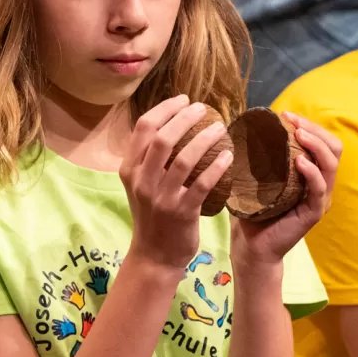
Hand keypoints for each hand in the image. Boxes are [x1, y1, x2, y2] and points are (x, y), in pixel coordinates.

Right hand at [120, 96, 232, 270]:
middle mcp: (141, 180)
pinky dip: (217, 166)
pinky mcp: (181, 211)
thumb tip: (173, 123)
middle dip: (185, 117)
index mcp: (129, 169)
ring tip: (220, 127)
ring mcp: (161, 197)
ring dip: (204, 138)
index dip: (165, 108)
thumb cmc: (153, 216)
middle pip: (162, 137)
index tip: (184, 100)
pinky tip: (228, 155)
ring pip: (183, 158)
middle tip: (204, 109)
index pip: (144, 127)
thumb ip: (149, 159)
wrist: (155, 256)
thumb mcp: (141, 185)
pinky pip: (202, 183)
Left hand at [229, 112, 339, 268]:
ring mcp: (320, 199)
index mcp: (312, 174)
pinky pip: (319, 188)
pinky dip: (312, 172)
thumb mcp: (258, 177)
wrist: (250, 244)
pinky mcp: (313, 213)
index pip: (324, 142)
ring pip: (330, 164)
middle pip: (333, 148)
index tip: (285, 115)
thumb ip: (261, 155)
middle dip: (314, 129)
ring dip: (315, 145)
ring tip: (298, 134)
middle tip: (292, 121)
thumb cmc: (253, 210)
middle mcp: (321, 184)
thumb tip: (247, 125)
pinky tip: (300, 162)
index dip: (309, 125)